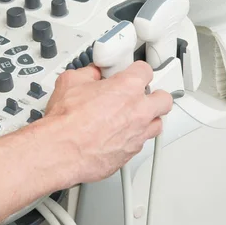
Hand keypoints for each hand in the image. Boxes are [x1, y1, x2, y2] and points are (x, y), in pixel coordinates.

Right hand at [42, 61, 172, 185]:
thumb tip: (91, 74)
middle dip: (155, 96)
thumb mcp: (71, 81)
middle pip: (164, 99)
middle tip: (142, 95)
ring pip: (157, 124)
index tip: (132, 74)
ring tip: (134, 117)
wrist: (62, 149)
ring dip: (149, 119)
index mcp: (127, 87)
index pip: (145, 71)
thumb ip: (88, 74)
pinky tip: (119, 136)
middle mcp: (138, 110)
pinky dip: (133, 138)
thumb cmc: (67, 120)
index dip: (137, 71)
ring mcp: (138, 134)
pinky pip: (141, 143)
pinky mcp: (130, 154)